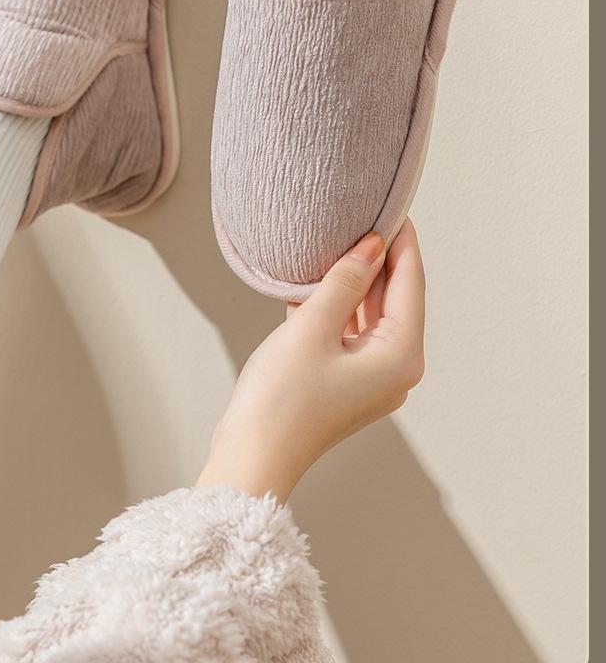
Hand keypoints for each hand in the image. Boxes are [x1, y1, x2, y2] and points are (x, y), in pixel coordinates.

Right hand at [196, 220, 424, 502]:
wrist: (252, 458)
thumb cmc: (282, 397)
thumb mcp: (312, 327)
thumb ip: (345, 281)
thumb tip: (372, 245)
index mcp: (401, 355)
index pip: (410, 282)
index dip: (401, 241)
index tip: (392, 205)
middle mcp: (396, 368)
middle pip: (394, 298)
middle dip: (378, 258)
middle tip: (362, 215)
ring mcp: (372, 379)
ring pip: (370, 315)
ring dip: (355, 281)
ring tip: (338, 240)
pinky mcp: (346, 383)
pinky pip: (350, 332)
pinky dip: (337, 306)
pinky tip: (317, 279)